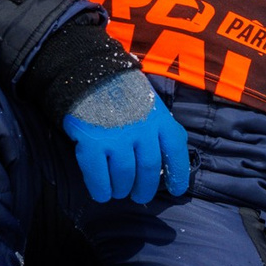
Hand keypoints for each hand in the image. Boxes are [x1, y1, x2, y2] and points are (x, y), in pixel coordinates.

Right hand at [61, 74, 191, 204]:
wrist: (87, 69)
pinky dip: (101, 189)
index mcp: (159, 118)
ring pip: (125, 177)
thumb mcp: (149, 102)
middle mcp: (142, 130)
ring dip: (122, 189)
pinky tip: (102, 193)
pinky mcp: (92, 143)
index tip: (176, 190)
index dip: (179, 175)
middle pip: (150, 170)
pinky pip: (99, 176)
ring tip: (119, 192)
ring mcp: (117, 137)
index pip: (176, 151)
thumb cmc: (120, 88)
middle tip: (139, 195)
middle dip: (145, 188)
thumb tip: (164, 159)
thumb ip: (158, 127)